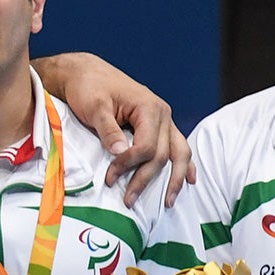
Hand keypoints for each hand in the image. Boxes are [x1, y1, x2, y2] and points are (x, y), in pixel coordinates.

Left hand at [36, 52, 195, 206]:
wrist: (85, 73)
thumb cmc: (88, 87)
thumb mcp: (95, 106)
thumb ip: (108, 130)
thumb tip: (121, 153)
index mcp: (149, 107)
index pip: (147, 146)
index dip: (129, 164)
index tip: (110, 176)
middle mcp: (162, 114)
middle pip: (162, 154)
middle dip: (145, 179)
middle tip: (128, 200)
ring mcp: (163, 120)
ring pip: (178, 153)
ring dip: (173, 178)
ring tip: (167, 201)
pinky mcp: (158, 125)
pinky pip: (177, 147)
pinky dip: (183, 163)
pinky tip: (188, 179)